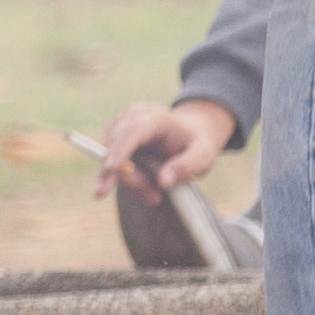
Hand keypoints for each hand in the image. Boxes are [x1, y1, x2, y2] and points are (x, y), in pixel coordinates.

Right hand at [93, 97, 232, 200]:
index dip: (120, 149)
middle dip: (131, 178)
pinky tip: (146, 186)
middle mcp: (132, 117)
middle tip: (155, 198)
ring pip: (112, 160)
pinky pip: (113, 165)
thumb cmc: (195, 143)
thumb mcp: (203, 156)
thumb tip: (163, 181)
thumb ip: (186, 167)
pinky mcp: (115, 138)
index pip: (132, 131)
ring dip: (132, 182)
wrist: (189, 132)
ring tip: (155, 194)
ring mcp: (121, 126)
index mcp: (156, 117)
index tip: (111, 169)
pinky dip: (129, 180)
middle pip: (118, 148)